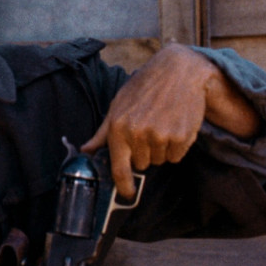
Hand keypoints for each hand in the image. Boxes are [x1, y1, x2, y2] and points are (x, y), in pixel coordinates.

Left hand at [81, 44, 257, 198]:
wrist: (178, 72)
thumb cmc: (144, 88)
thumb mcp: (118, 105)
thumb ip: (103, 132)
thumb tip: (85, 150)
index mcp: (118, 127)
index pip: (119, 168)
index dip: (123, 185)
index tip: (126, 193)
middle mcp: (137, 134)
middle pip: (141, 164)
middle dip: (144, 152)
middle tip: (148, 129)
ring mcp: (160, 136)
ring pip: (159, 160)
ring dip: (161, 149)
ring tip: (162, 123)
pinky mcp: (180, 137)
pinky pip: (176, 156)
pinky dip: (176, 146)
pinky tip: (175, 125)